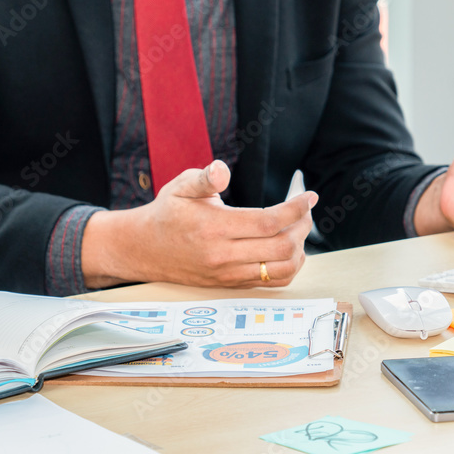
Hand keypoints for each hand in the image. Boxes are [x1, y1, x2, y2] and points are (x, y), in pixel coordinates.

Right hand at [82, 160, 318, 288]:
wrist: (144, 249)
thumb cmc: (167, 213)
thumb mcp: (181, 187)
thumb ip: (206, 178)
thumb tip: (222, 170)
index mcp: (213, 227)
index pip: (268, 222)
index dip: (295, 209)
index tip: (308, 196)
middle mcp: (223, 255)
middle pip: (281, 247)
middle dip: (303, 226)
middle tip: (305, 211)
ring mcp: (228, 274)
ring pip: (282, 270)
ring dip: (299, 249)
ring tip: (298, 229)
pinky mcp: (231, 284)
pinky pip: (271, 282)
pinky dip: (289, 266)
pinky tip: (288, 248)